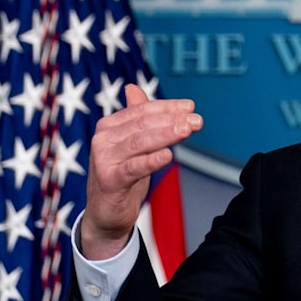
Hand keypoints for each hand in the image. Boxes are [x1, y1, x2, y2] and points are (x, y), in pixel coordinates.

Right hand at [81, 84, 202, 259]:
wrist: (106, 213)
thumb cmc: (122, 174)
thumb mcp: (131, 144)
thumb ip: (136, 117)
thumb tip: (133, 88)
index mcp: (110, 126)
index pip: (142, 110)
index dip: (168, 107)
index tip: (191, 107)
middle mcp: (103, 139)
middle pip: (143, 124)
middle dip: (173, 120)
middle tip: (197, 121)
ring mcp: (104, 159)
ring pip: (140, 142)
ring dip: (167, 135)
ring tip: (187, 130)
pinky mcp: (109, 180)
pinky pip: (134, 167)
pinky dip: (152, 160)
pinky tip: (168, 155)